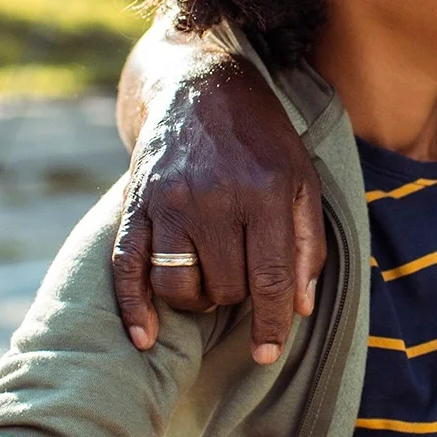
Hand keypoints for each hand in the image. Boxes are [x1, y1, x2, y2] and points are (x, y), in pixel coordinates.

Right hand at [110, 54, 324, 363]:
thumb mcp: (302, 178)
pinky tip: (144, 338)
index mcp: (264, 193)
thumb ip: (308, 243)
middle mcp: (215, 199)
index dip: (271, 324)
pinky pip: (127, 267)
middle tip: (241, 281)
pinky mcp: (138, 203)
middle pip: (225, 287)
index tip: (267, 352)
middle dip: (236, 299)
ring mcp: (170, 201)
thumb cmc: (262, 139)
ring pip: (178, 285)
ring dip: (195, 301)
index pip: (270, 279)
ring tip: (209, 286)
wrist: (200, 84)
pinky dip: (133, 308)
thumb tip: (300, 307)